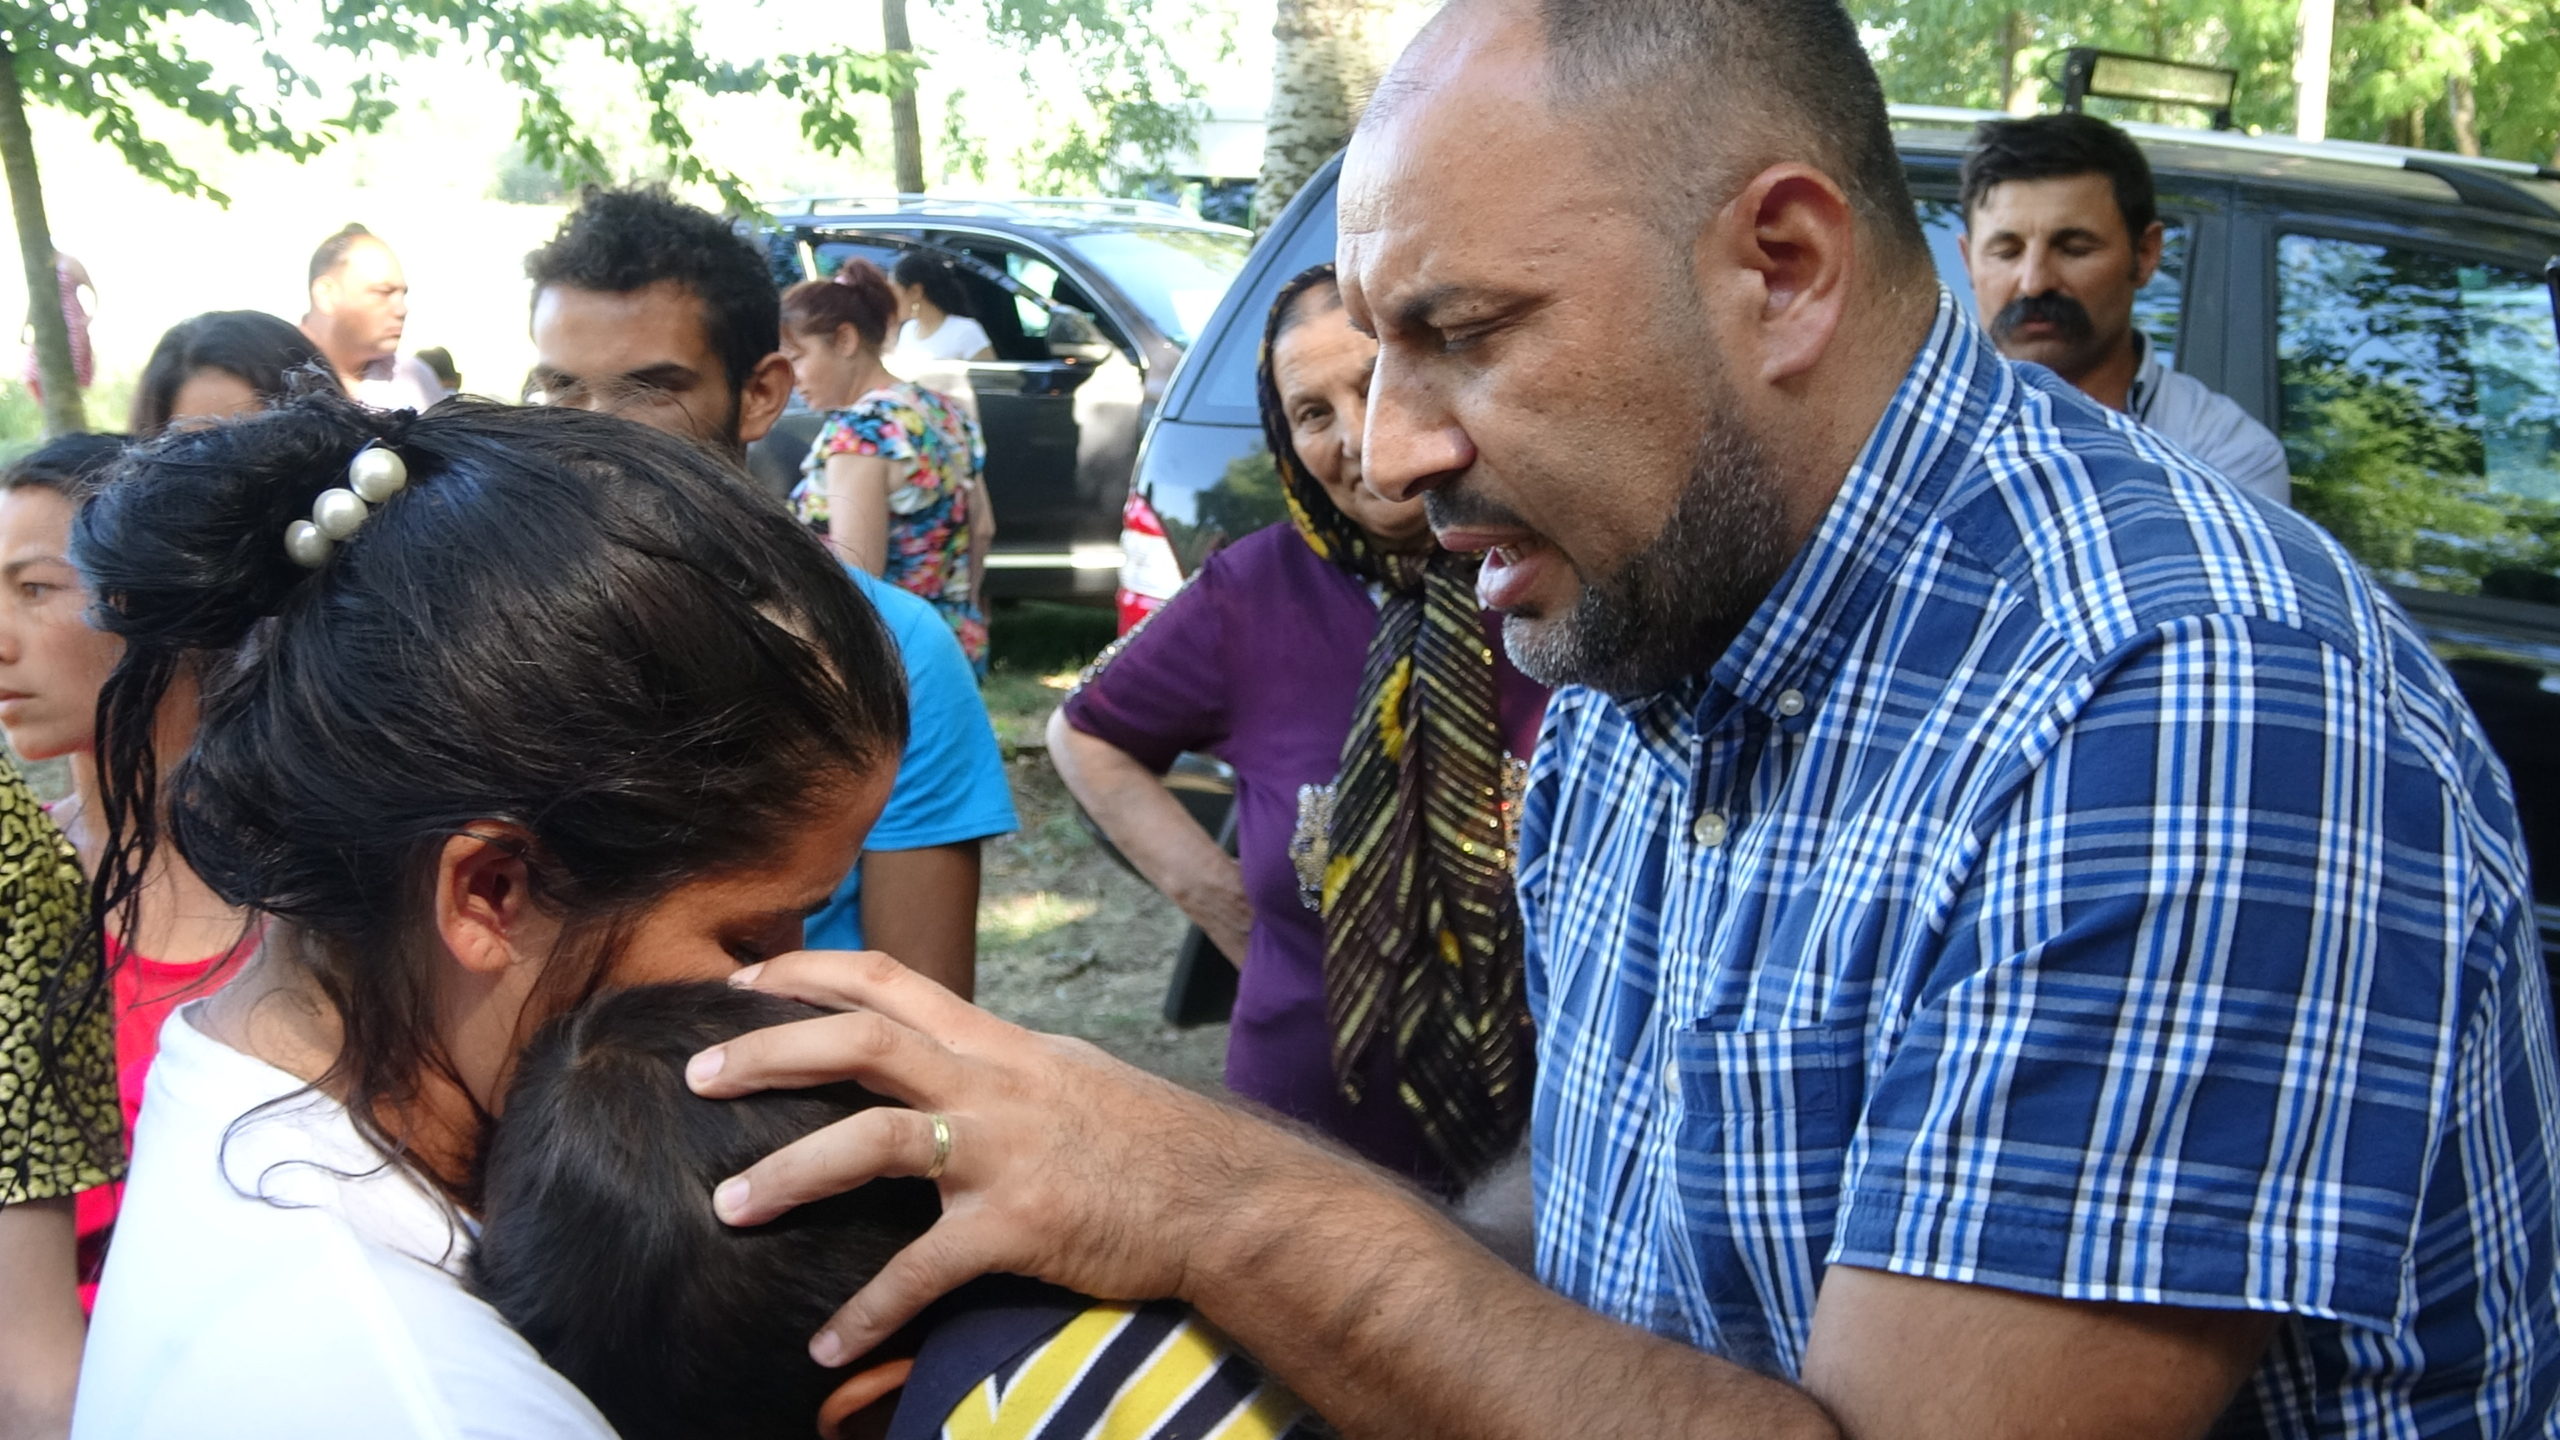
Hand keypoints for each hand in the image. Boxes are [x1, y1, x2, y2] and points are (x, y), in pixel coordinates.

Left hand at [686, 949, 1332, 1364]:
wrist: (1225, 1196)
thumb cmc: (1148, 1142)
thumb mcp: (1068, 1078)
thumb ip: (998, 1069)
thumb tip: (939, 1064)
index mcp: (998, 1044)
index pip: (891, 980)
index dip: (810, 973)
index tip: (743, 981)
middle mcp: (993, 1081)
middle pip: (863, 1039)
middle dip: (770, 1050)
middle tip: (696, 1075)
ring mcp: (1004, 1150)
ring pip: (874, 1140)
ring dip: (791, 1171)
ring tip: (729, 1205)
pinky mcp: (1020, 1224)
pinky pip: (923, 1269)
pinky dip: (868, 1310)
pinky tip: (826, 1345)